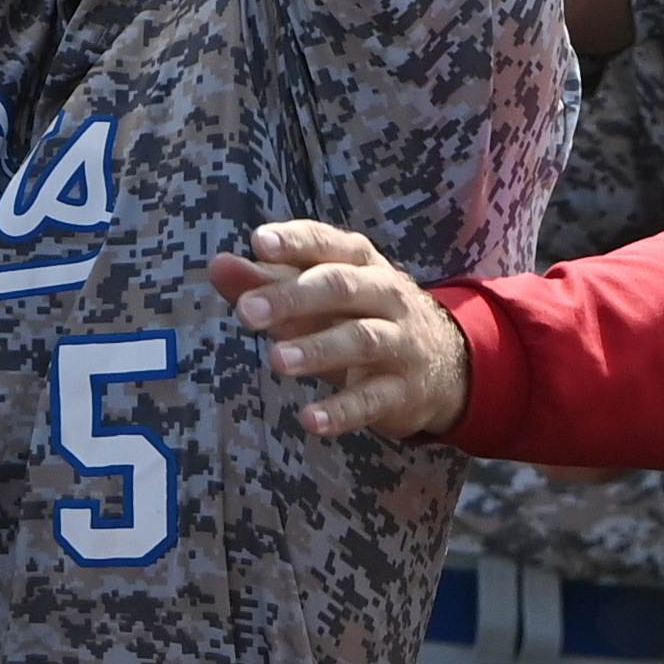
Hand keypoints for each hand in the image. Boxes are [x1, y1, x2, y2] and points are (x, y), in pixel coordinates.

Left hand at [205, 221, 472, 440]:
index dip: (295, 242)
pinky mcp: (405, 390)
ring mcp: (400, 342)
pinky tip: (310, 420)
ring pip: (361, 339)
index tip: (259, 243)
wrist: (445, 364)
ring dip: (317, 349)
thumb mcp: (318, 295)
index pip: (327, 244)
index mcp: (360, 262)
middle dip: (292, 298)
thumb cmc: (360, 316)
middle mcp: (385, 295)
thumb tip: (218, 266)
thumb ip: (267, 281)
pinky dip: (342, 410)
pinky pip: (373, 399)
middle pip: (340, 288)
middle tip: (246, 312)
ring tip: (276, 360)